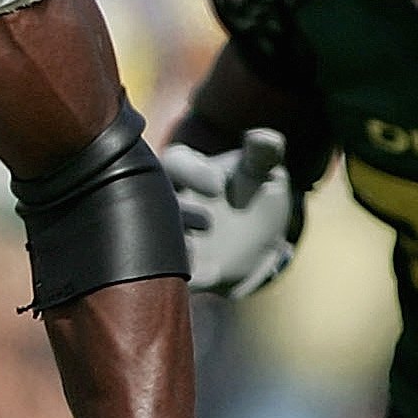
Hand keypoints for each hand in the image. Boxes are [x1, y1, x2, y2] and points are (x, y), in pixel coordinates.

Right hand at [163, 130, 294, 297]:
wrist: (257, 235)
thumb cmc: (254, 190)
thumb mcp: (262, 170)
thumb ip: (264, 153)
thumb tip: (265, 137)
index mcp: (185, 169)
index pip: (176, 162)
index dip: (194, 172)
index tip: (220, 185)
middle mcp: (167, 199)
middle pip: (152, 199)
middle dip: (174, 211)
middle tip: (206, 222)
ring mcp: (169, 233)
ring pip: (154, 237)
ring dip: (169, 246)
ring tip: (195, 253)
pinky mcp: (180, 265)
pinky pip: (169, 271)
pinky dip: (179, 276)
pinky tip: (198, 280)